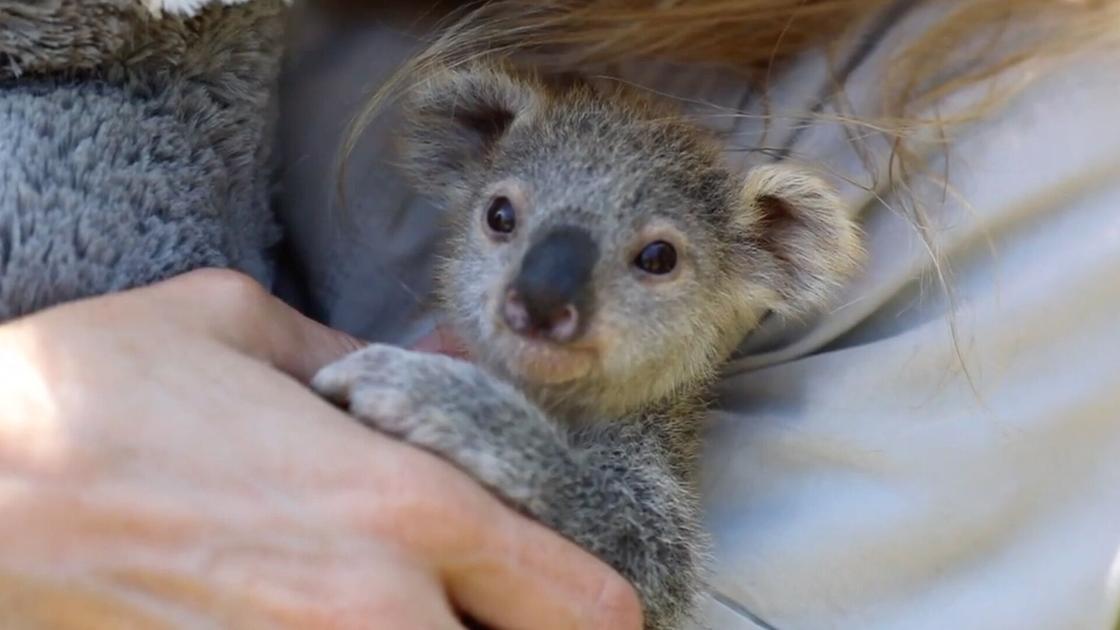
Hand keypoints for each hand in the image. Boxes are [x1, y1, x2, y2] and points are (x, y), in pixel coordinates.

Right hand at [0, 269, 640, 628]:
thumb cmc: (94, 393)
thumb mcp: (240, 326)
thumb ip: (365, 354)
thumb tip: (445, 356)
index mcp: (402, 505)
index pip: (584, 602)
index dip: (604, 609)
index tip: (587, 596)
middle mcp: (379, 612)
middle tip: (508, 606)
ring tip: (433, 607)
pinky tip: (338, 619)